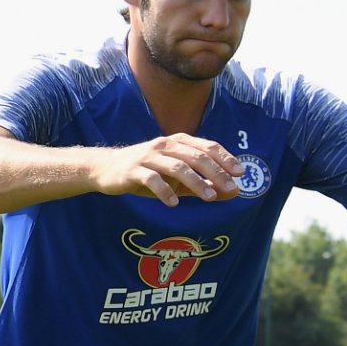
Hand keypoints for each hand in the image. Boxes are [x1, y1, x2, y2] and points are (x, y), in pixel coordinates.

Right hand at [98, 134, 242, 206]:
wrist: (106, 169)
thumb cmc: (147, 173)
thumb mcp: (177, 179)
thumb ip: (204, 184)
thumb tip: (234, 193)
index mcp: (178, 142)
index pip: (207, 147)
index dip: (225, 159)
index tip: (240, 173)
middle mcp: (165, 146)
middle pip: (195, 156)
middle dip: (215, 172)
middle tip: (230, 188)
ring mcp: (148, 157)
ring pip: (177, 167)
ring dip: (195, 182)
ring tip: (209, 197)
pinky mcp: (133, 171)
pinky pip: (152, 179)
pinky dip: (165, 191)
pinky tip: (173, 203)